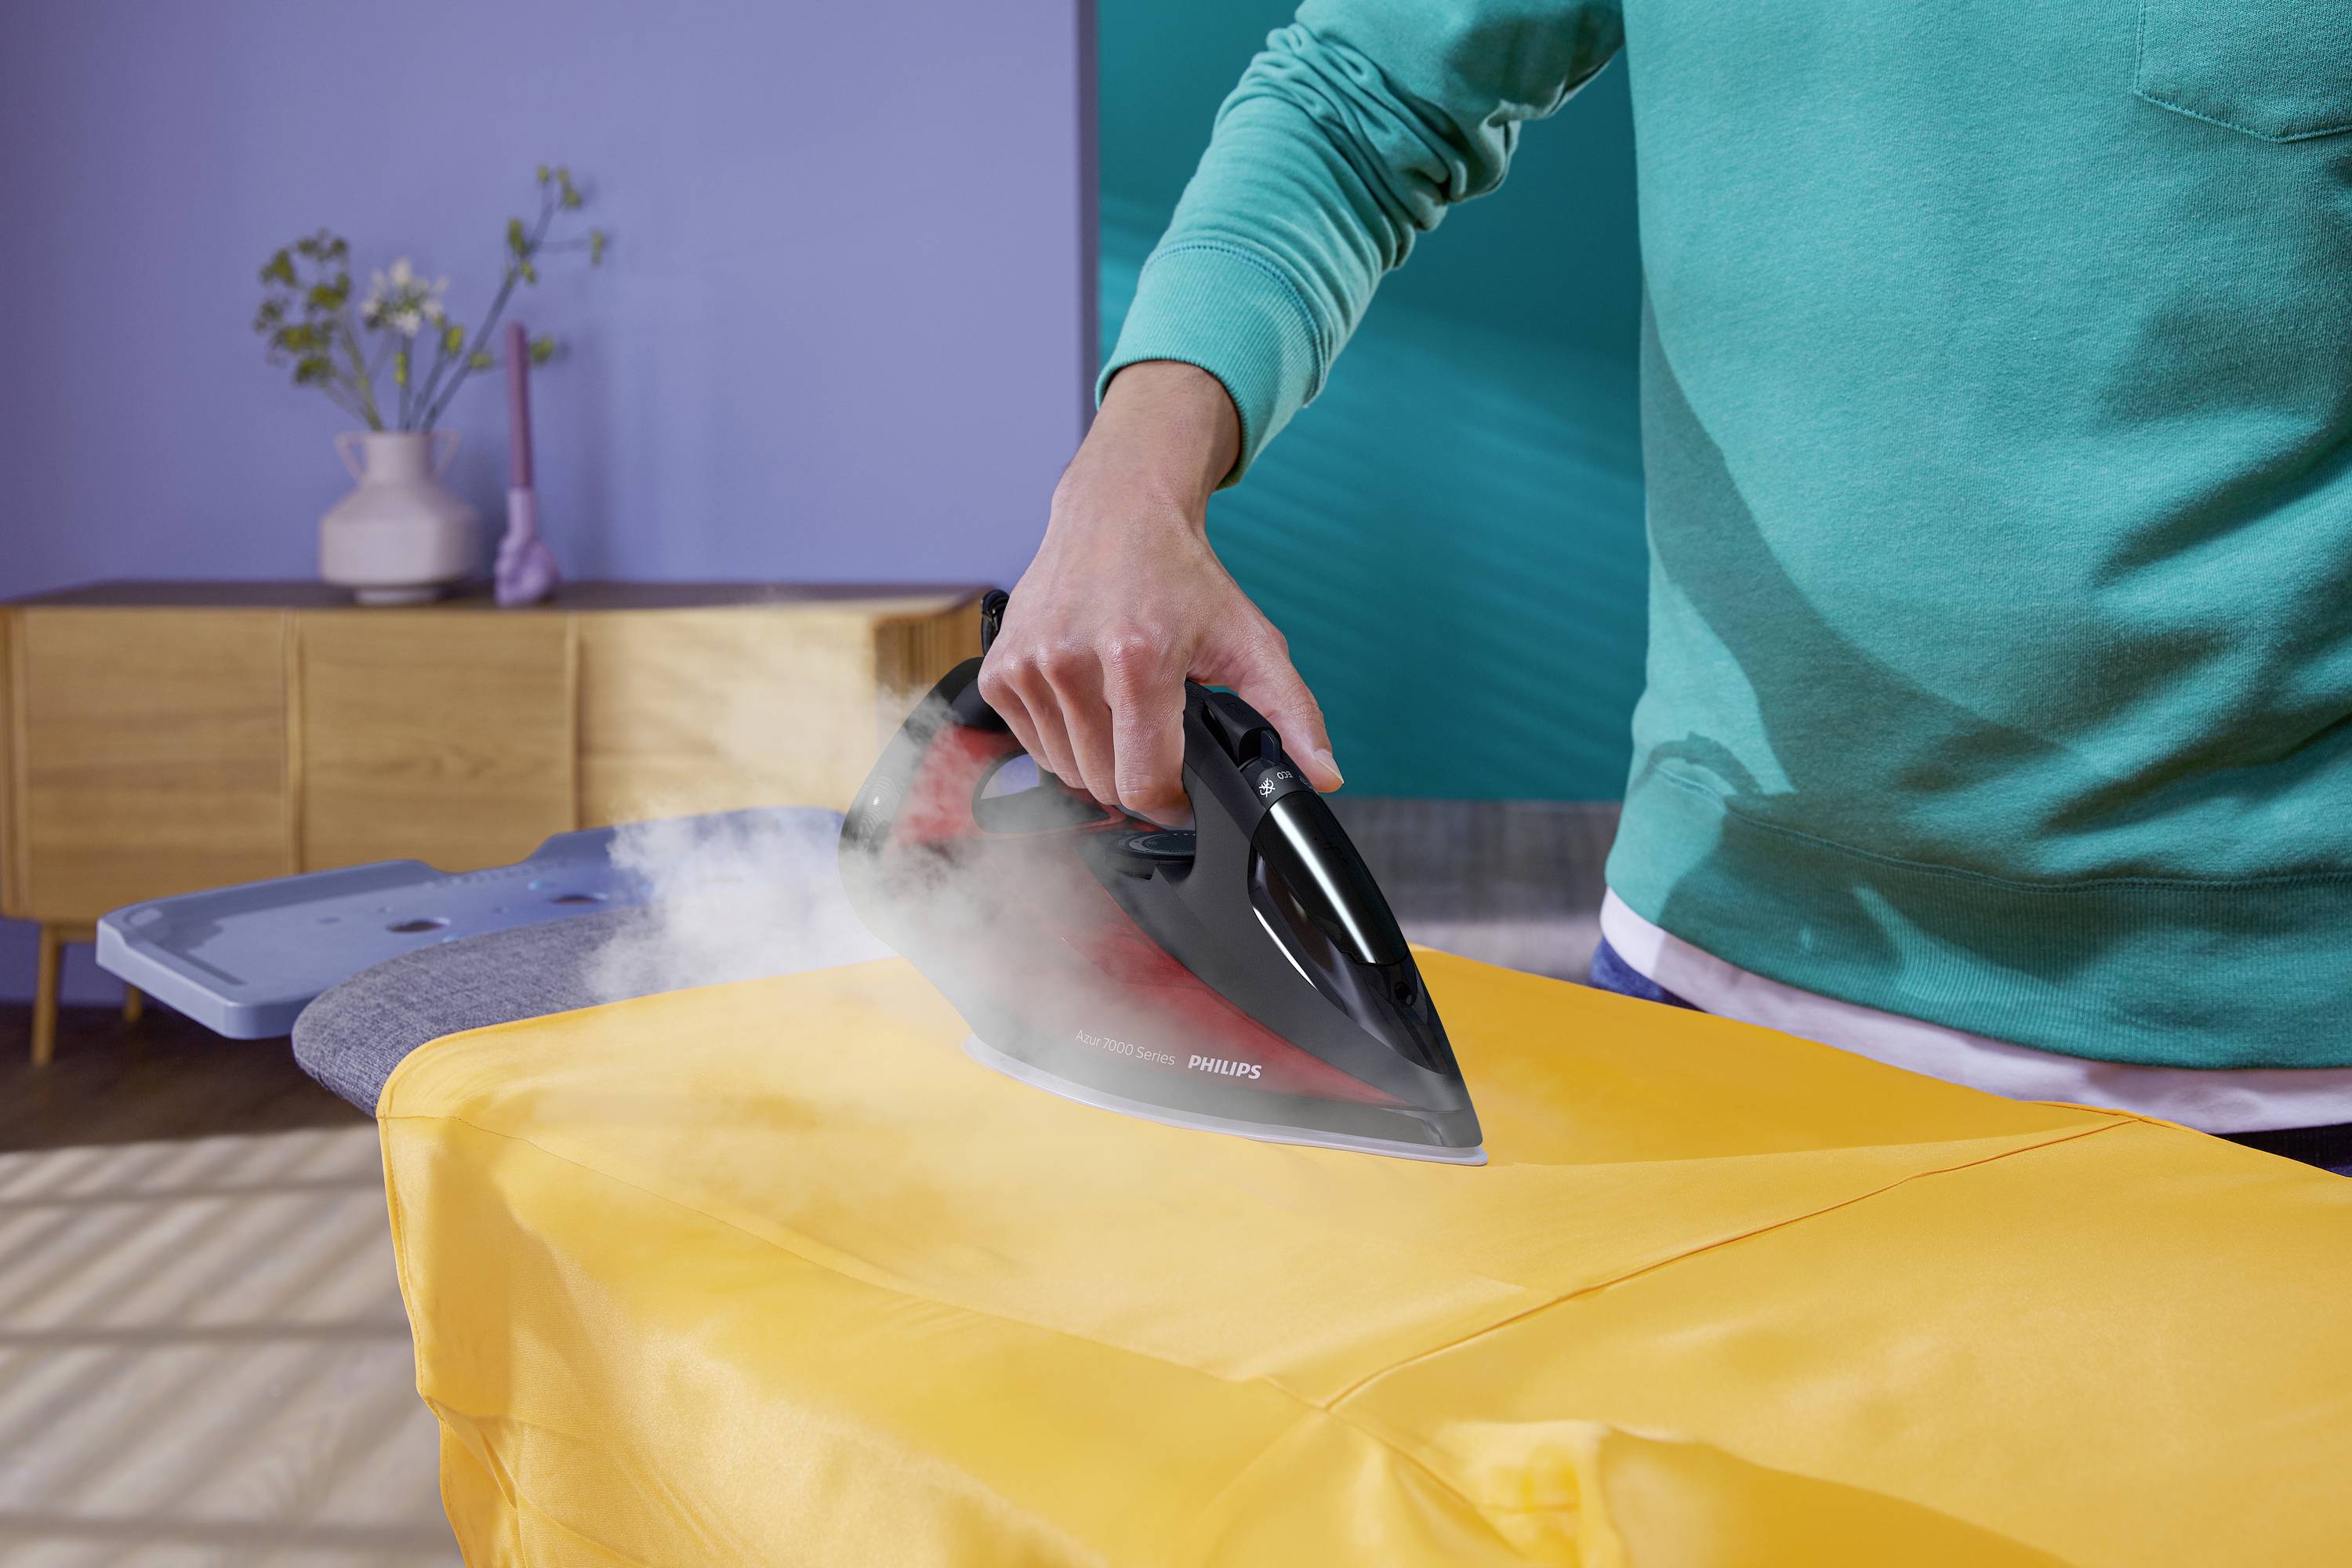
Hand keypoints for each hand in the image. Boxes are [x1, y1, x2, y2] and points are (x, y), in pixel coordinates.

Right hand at [979, 361, 1341, 825]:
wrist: (1118, 511)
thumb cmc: (1181, 576)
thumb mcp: (1249, 640)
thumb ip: (1291, 713)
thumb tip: (1323, 776)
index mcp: (1137, 659)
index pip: (1142, 784)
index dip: (1171, 807)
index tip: (1183, 796)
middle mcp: (1071, 661)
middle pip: (1104, 784)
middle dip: (1137, 778)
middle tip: (1159, 739)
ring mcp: (1028, 665)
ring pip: (1066, 772)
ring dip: (1099, 761)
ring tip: (1123, 713)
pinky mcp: (999, 669)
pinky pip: (1033, 746)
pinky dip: (1063, 740)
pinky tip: (1087, 701)